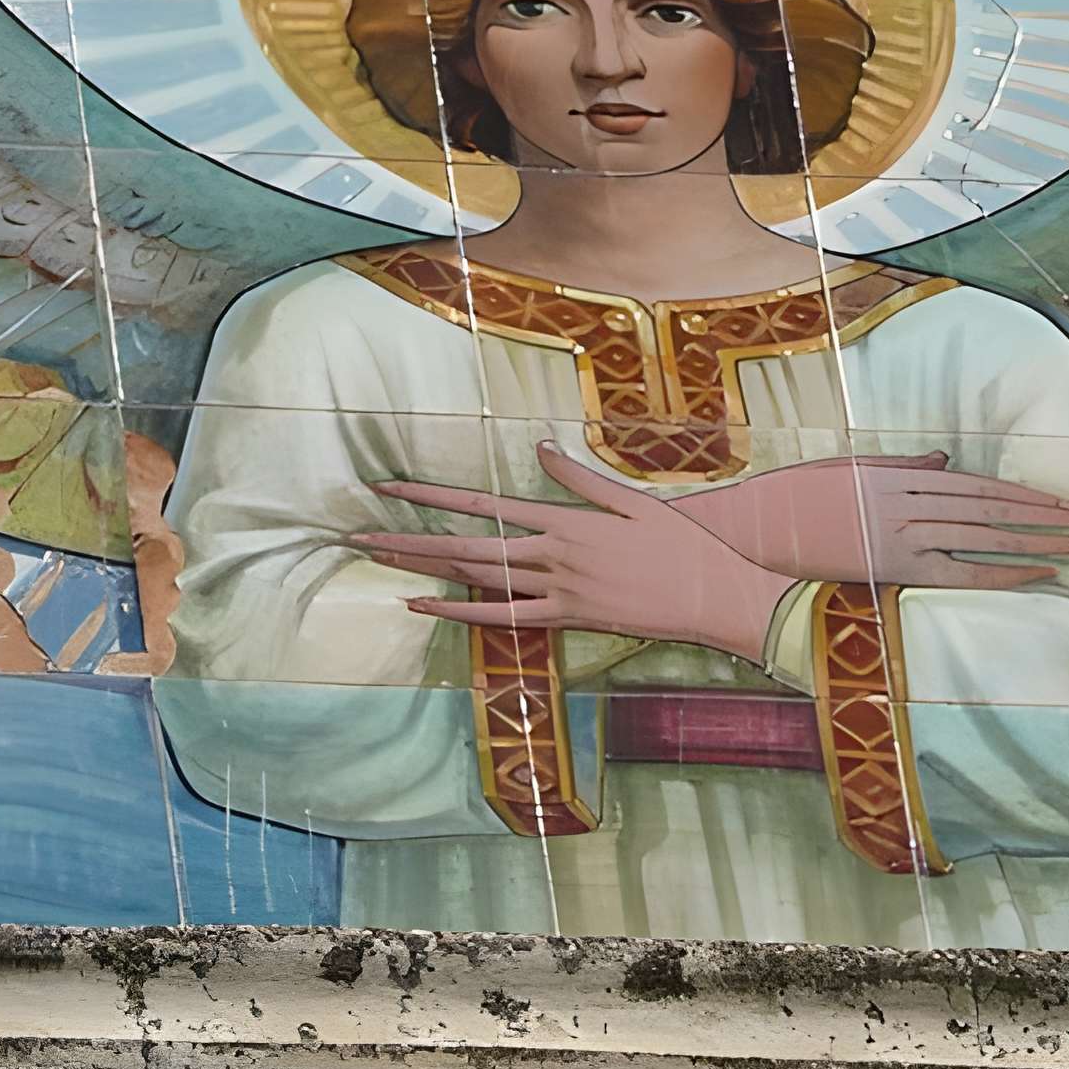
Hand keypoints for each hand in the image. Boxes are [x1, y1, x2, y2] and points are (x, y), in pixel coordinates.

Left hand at [349, 439, 799, 660]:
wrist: (711, 594)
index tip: (389, 487)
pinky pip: (503, 619)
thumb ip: (580, 478)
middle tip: (358, 534)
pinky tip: (424, 606)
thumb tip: (543, 448)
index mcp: (564, 520)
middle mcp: (552, 555)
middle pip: (464, 545)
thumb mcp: (632, 500)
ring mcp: (557, 592)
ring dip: (423, 570)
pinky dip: (459, 613)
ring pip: (476, 580)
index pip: (482, 503)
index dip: (430, 495)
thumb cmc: (678, 543)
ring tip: (379, 562)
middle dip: (407, 537)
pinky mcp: (567, 620)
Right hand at [675, 451, 1068, 589]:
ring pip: (985, 535)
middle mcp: (909, 502)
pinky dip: (1001, 570)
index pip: (979, 484)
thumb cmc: (796, 498)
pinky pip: (959, 571)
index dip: (1026, 493)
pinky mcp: (893, 568)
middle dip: (1046, 515)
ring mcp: (902, 535)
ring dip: (1037, 540)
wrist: (752, 530)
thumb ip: (902, 466)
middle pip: (992, 507)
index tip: (1064, 501)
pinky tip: (1035, 572)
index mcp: (901, 476)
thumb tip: (945, 460)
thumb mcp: (851, 470)